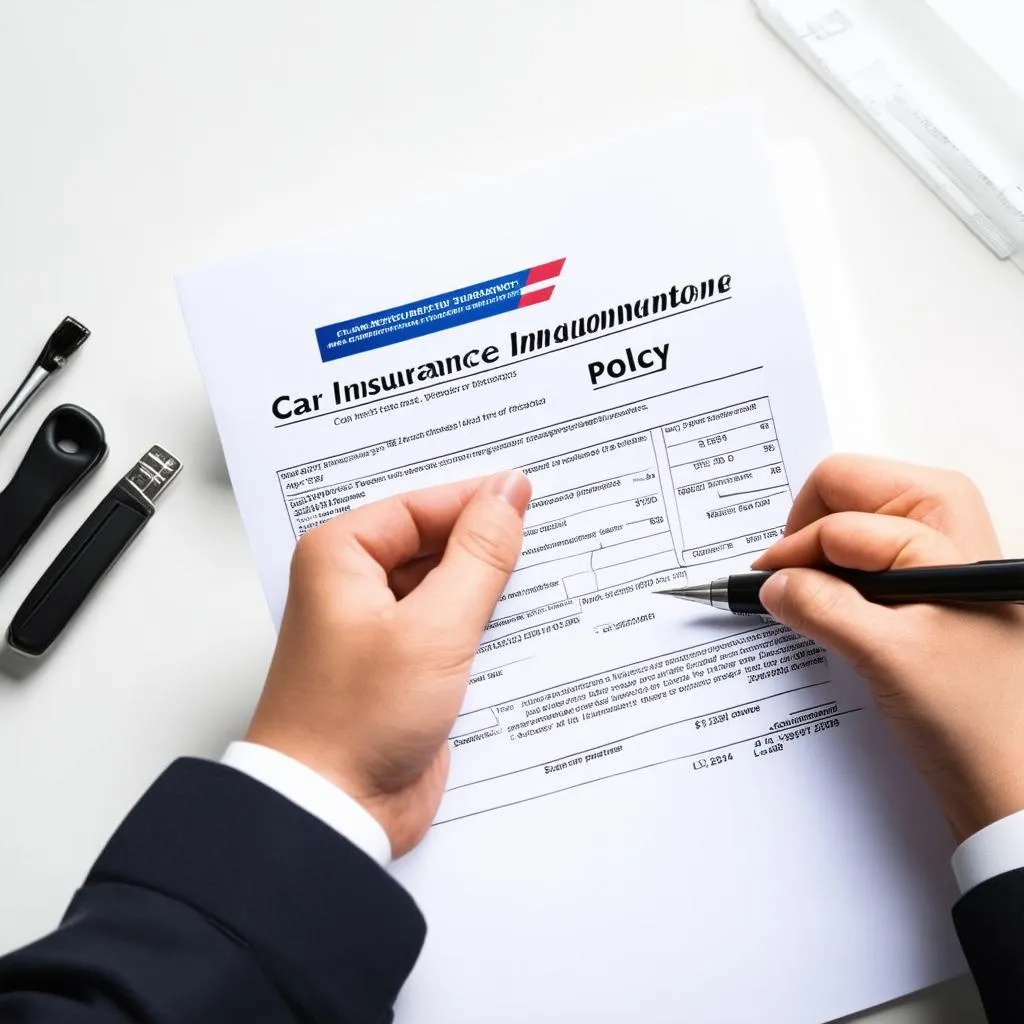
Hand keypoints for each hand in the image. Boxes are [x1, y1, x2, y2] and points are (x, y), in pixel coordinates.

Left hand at [246, 471, 531, 856]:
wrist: (333, 813)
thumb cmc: (353, 721)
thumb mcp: (433, 628)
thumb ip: (479, 556)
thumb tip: (508, 495)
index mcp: (342, 556)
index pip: (423, 505)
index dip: (480, 501)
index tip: (533, 498)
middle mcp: (357, 585)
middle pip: (437, 543)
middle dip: (489, 546)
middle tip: (546, 535)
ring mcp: (384, 628)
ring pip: (451, 587)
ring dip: (494, 591)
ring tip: (545, 581)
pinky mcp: (407, 667)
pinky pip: (455, 629)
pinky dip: (488, 628)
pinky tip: (527, 628)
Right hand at [753, 454, 1023, 843]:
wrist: (1012, 777)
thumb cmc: (975, 715)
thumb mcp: (887, 655)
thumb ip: (822, 607)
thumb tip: (770, 583)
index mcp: (944, 518)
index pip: (837, 513)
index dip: (793, 550)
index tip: (764, 588)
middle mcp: (943, 519)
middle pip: (845, 492)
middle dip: (806, 535)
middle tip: (787, 586)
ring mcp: (935, 549)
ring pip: (848, 521)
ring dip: (818, 559)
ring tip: (809, 604)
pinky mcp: (924, 580)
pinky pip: (862, 553)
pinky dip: (833, 577)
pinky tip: (829, 613)